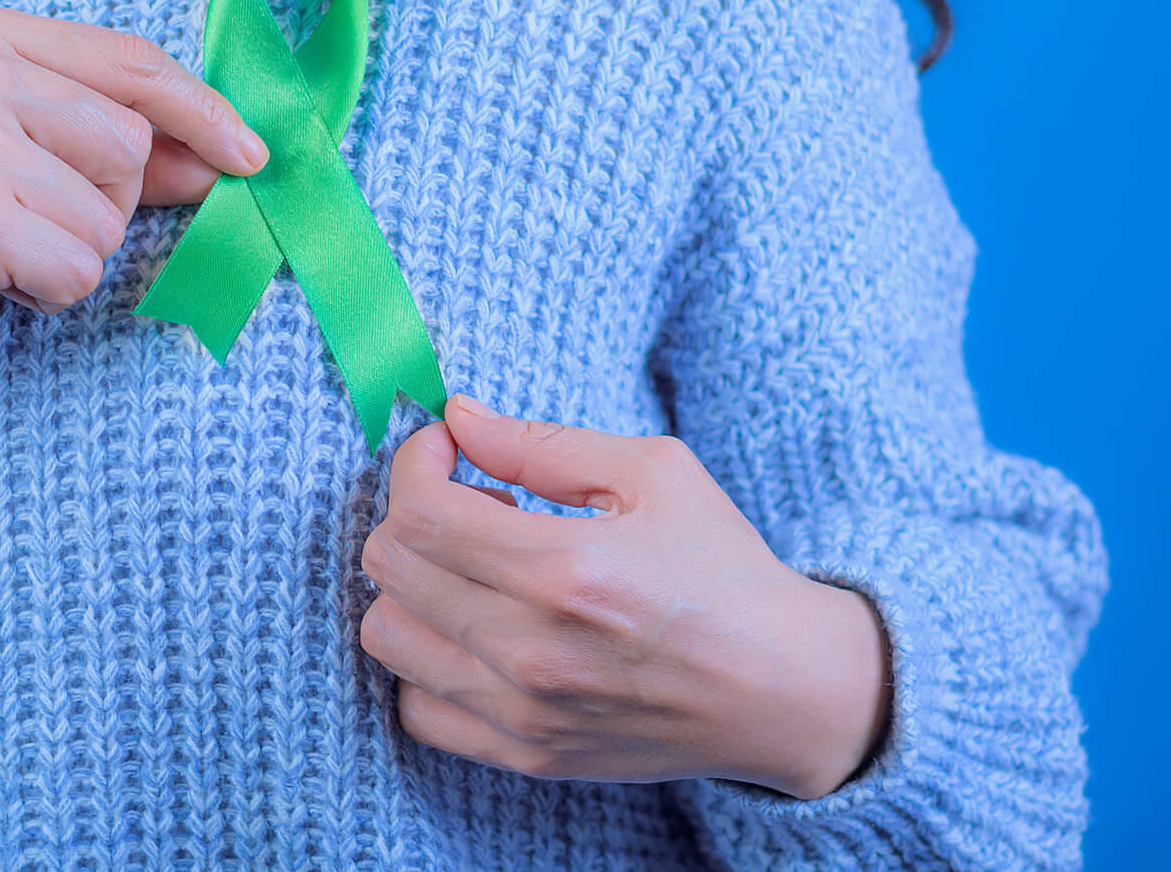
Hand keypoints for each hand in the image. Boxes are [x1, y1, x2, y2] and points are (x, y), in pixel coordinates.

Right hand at [0, 0, 268, 350]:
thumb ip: (101, 136)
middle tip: (22, 218)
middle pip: (130, 145)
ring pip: (111, 214)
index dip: (200, 110)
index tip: (246, 152)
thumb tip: (218, 157)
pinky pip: (80, 267)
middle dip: (102, 202)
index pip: (128, 61)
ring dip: (71, 252)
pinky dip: (45, 291)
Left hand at [358, 393, 892, 798]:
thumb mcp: (654, 472)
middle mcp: (532, 650)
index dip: (416, 463)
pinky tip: (477, 629)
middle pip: (390, 566)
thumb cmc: (722, 568)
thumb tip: (456, 416)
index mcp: (566, 570)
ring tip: (477, 569)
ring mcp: (523, 712)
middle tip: (476, 504)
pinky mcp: (523, 754)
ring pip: (386, 635)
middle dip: (415, 512)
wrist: (784, 689)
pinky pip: (415, 705)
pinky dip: (427, 659)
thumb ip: (541, 443)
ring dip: (415, 586)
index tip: (447, 448)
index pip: (420, 512)